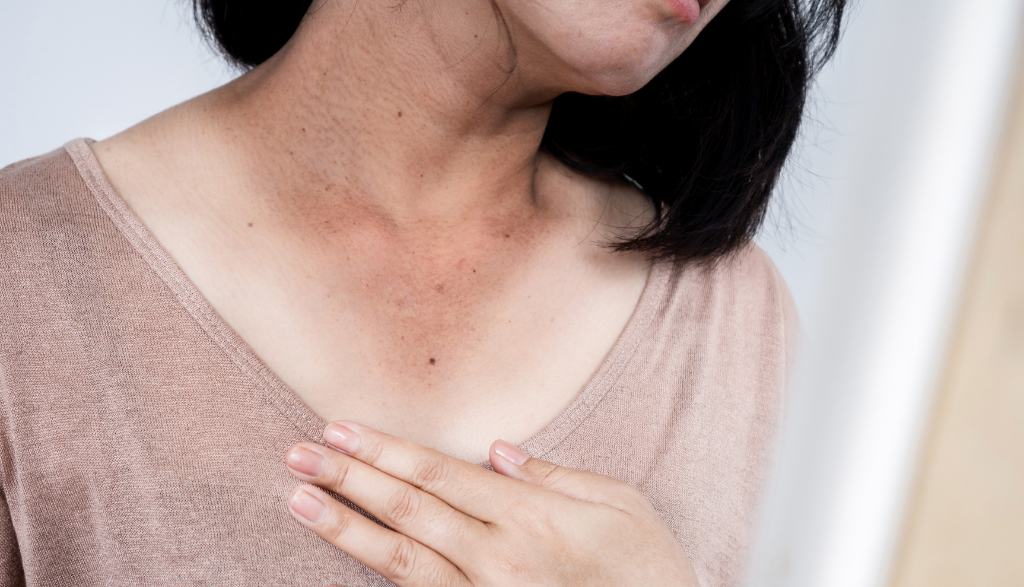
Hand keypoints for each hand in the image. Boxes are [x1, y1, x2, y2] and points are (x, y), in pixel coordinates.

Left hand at [284, 421, 699, 586]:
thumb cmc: (650, 572)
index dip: (386, 450)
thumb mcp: (622, 506)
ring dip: (344, 527)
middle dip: (349, 477)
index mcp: (531, 515)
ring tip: (298, 499)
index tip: (342, 428)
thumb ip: (556, 476)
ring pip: (400, 559)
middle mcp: (498, 557)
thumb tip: (497, 451)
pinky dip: (381, 578)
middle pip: (408, 509)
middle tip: (298, 452)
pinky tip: (347, 556)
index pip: (440, 473)